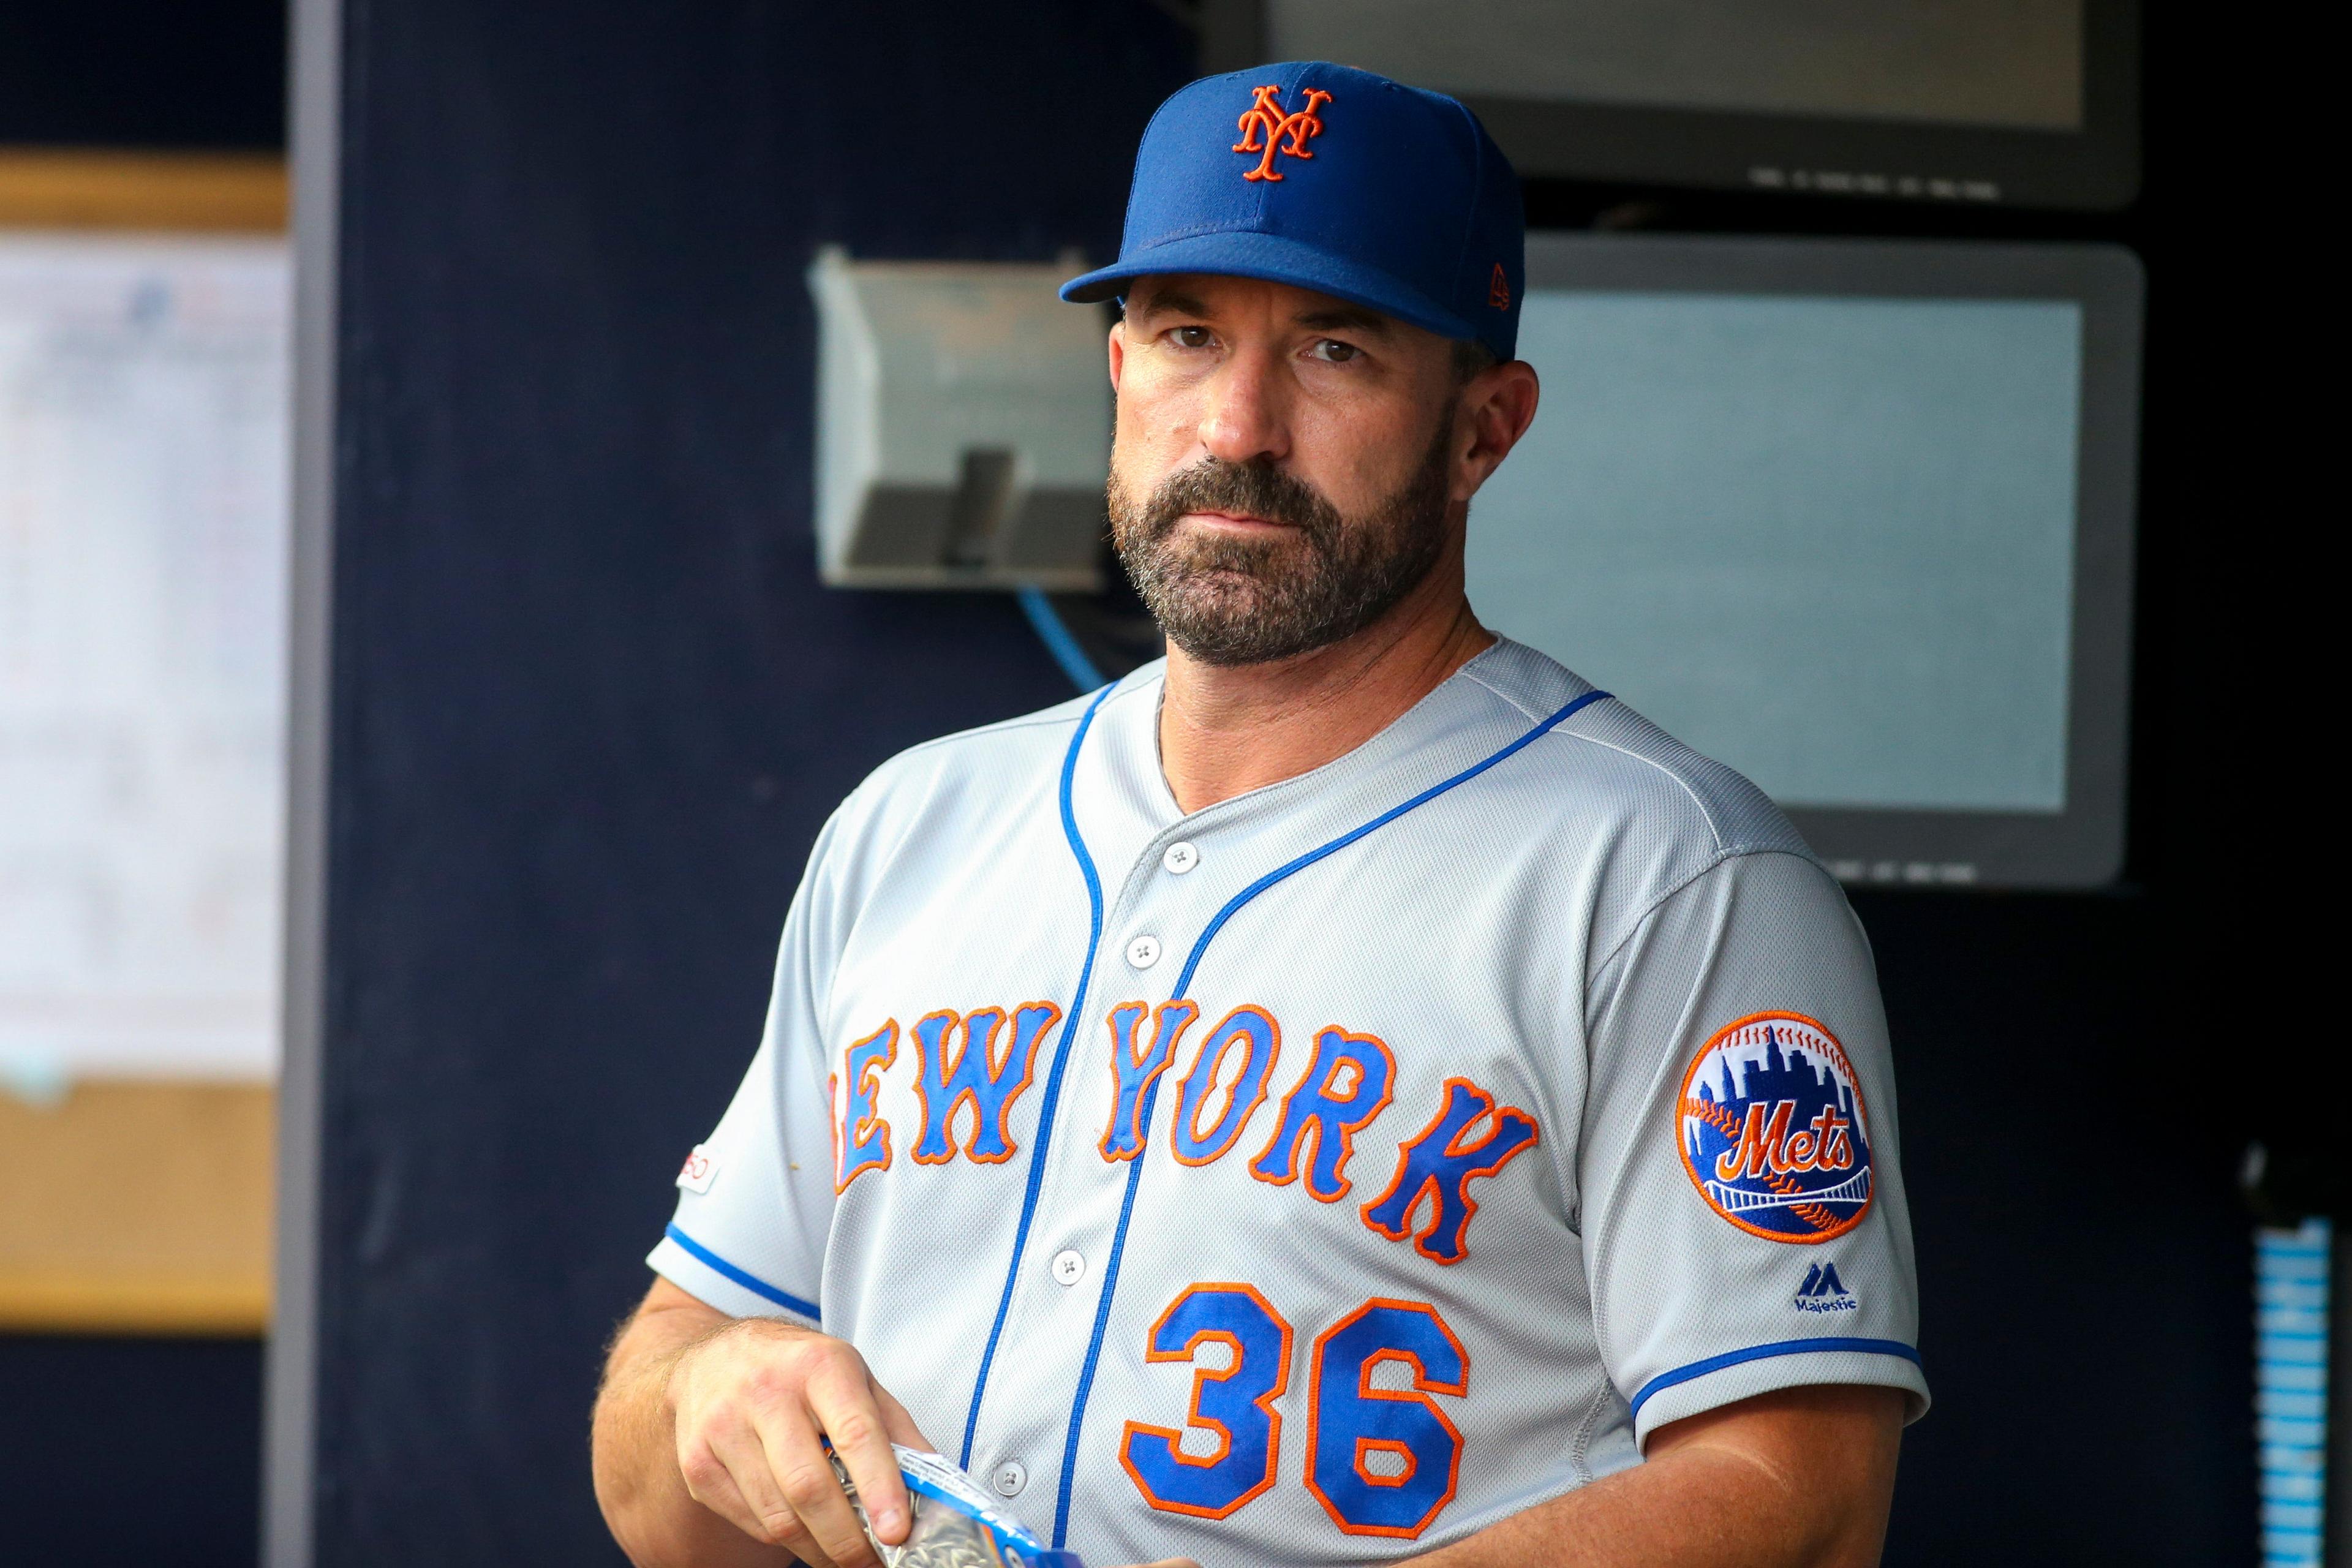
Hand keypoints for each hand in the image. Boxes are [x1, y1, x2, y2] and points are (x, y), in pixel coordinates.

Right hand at [665, 1316, 932, 1567]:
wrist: (714, 1356)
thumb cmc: (800, 1371)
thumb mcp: (855, 1379)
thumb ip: (896, 1430)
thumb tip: (934, 1489)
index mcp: (820, 1365)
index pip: (854, 1432)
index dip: (879, 1488)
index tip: (897, 1532)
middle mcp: (766, 1391)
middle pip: (809, 1485)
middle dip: (847, 1539)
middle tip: (873, 1562)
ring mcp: (723, 1426)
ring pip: (777, 1514)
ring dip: (817, 1549)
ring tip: (843, 1556)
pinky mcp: (697, 1461)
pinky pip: (749, 1521)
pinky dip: (783, 1538)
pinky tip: (804, 1534)